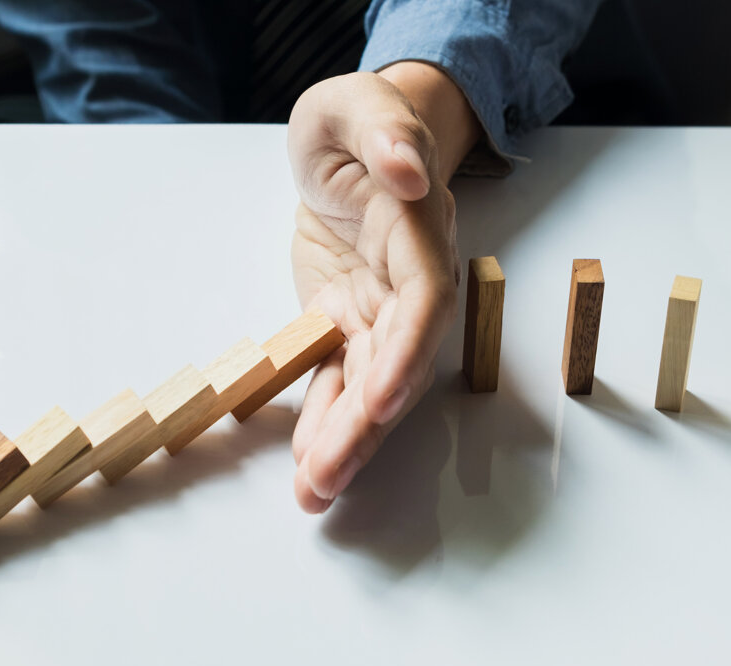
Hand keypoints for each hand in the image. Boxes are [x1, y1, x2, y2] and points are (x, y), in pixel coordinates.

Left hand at [286, 70, 473, 512]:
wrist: (353, 148)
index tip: (382, 396)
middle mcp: (410, 284)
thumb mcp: (358, 106)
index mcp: (418, 232)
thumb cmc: (358, 121)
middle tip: (328, 476)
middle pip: (397, 363)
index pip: (423, 300)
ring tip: (314, 494)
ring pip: (369, 386)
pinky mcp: (348, 324)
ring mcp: (380, 311)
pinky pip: (338, 381)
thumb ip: (385, 130)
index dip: (406, 352)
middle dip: (367, 425)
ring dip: (346, 442)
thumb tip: (409, 169)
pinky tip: (308, 468)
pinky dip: (323, 423)